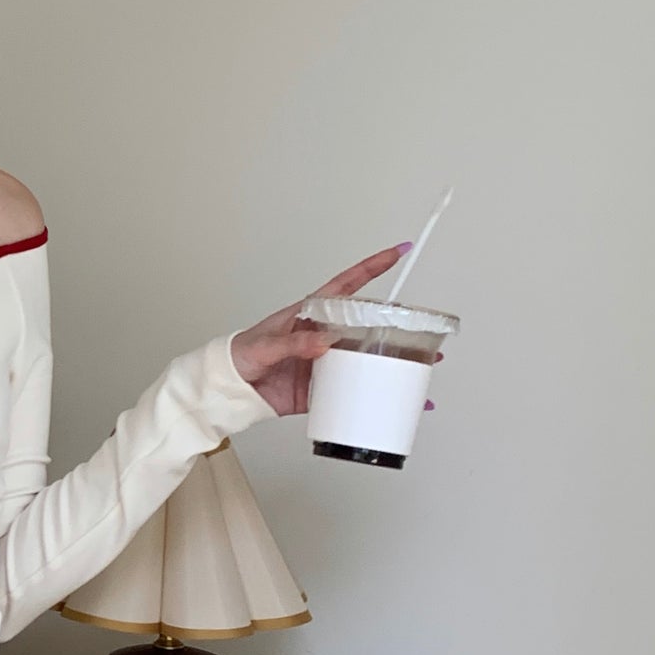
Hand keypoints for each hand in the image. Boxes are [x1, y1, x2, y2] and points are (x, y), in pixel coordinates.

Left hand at [230, 243, 438, 417]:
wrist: (229, 391)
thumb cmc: (241, 356)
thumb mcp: (265, 345)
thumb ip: (293, 343)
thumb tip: (323, 342)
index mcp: (310, 315)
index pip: (347, 285)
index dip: (371, 268)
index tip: (396, 253)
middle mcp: (323, 336)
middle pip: (366, 326)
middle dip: (396, 326)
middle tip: (425, 331)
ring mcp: (326, 363)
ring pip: (366, 359)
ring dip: (394, 362)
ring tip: (423, 366)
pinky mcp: (322, 389)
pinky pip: (353, 393)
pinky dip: (375, 398)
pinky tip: (395, 402)